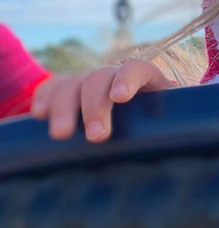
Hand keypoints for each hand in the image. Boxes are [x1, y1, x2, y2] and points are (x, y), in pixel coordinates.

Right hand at [30, 58, 173, 141]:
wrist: (142, 125)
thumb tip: (170, 158)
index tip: (121, 97)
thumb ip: (169, 135)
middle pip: (100, 78)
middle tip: (96, 136)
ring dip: (64, 107)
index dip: (128, 79)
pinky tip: (39, 115)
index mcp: (146, 81)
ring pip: (73, 83)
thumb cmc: (160, 132)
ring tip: (60, 135)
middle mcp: (115, 77)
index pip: (137, 69)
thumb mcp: (169, 129)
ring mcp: (90, 82)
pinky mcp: (70, 90)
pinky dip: (44, 98)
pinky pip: (53, 87)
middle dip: (95, 106)